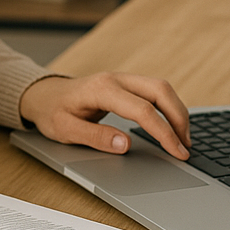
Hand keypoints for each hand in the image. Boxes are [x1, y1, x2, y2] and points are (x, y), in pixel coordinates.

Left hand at [19, 72, 190, 159]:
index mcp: (102, 89)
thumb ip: (95, 137)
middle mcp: (116, 79)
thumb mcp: (66, 130)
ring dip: (177, 111)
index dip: (163, 132)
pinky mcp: (126, 84)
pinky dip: (168, 107)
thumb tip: (125, 145)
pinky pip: (154, 91)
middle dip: (179, 118)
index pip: (143, 109)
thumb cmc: (52, 111)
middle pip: (160, 90)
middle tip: (186, 146)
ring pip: (161, 87)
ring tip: (183, 139)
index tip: (177, 151)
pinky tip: (171, 125)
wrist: (44, 94)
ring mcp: (122, 78)